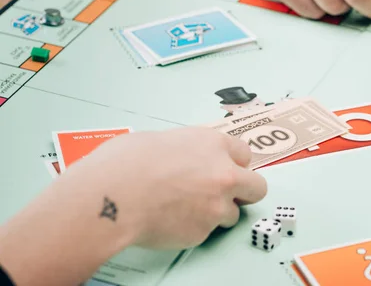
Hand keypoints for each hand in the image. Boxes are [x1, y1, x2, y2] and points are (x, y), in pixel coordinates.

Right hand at [64, 126, 266, 248]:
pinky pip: (206, 232)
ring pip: (232, 214)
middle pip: (257, 186)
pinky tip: (170, 220)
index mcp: (213, 144)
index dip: (234, 163)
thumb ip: (185, 149)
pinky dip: (193, 228)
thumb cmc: (125, 164)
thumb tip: (182, 156)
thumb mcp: (159, 139)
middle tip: (227, 195)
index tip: (228, 169)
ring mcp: (216, 205)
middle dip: (245, 191)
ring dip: (216, 213)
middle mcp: (223, 174)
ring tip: (186, 209)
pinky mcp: (203, 232)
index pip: (245, 154)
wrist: (111, 196)